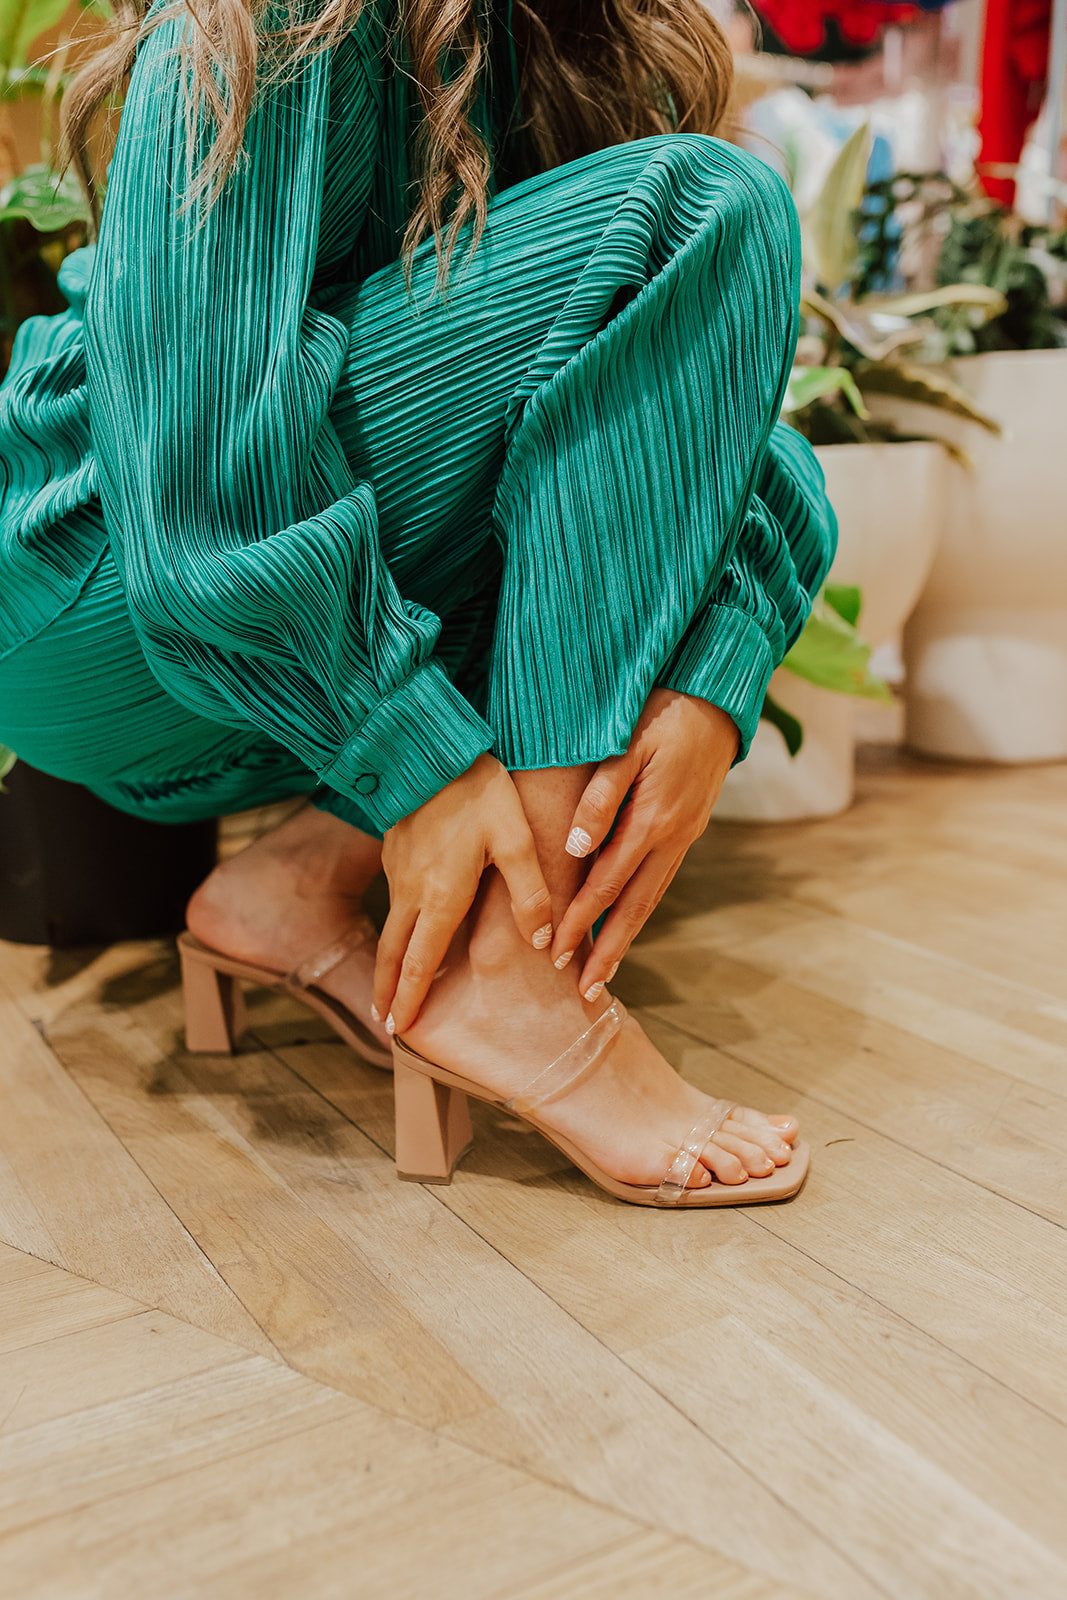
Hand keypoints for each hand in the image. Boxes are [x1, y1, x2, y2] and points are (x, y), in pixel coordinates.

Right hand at [374, 753, 552, 1033]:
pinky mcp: (394, 848)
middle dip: (388, 991)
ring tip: (390, 987)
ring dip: (389, 961)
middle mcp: (411, 890)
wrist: (430, 745)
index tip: (398, 1029)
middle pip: (393, 953)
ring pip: (391, 927)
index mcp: (440, 896)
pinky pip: (395, 898)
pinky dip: (396, 927)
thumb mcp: (514, 839)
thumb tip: (543, 942)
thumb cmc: (477, 790)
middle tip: (386, 1023)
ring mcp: (398, 869)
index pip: (420, 962)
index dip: (409, 998)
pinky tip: (408, 928)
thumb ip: (531, 892)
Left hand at [550, 689, 739, 996]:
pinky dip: (641, 909)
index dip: (579, 922)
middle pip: (633, 907)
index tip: (556, 955)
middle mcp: (672, 837)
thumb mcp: (628, 743)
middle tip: (584, 990)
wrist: (719, 696)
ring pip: (650, 899)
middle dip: (606, 951)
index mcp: (652, 819)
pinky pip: (661, 880)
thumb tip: (575, 847)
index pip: (605, 884)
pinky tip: (626, 924)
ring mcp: (685, 835)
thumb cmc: (663, 710)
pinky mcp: (689, 828)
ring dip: (625, 938)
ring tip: (603, 972)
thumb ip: (600, 796)